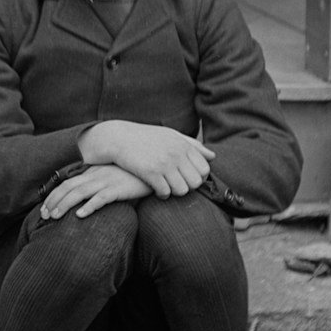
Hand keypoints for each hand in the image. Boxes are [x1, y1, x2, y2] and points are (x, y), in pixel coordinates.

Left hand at [41, 163, 153, 220]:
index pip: (66, 183)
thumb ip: (97, 185)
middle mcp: (95, 175)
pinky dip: (89, 206)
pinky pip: (101, 198)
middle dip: (53, 201)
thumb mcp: (110, 178)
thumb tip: (83, 201)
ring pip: (80, 192)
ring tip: (54, 217)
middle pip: (68, 187)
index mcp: (92, 173)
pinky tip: (80, 215)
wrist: (152, 169)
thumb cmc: (130, 177)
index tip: (43, 208)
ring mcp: (106, 181)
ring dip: (65, 205)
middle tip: (43, 216)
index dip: (52, 195)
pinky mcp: (119, 189)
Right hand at [81, 119, 213, 197]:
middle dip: (188, 187)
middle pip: (196, 182)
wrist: (117, 137)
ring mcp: (163, 164)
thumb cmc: (146, 137)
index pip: (205, 169)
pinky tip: (156, 190)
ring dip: (175, 192)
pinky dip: (162, 195)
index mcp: (182, 144)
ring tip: (167, 187)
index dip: (198, 177)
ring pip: (182, 190)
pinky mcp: (150, 173)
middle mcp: (176, 154)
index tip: (187, 178)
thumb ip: (193, 145)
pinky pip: (165, 193)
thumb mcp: (170, 136)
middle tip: (177, 185)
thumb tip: (213, 156)